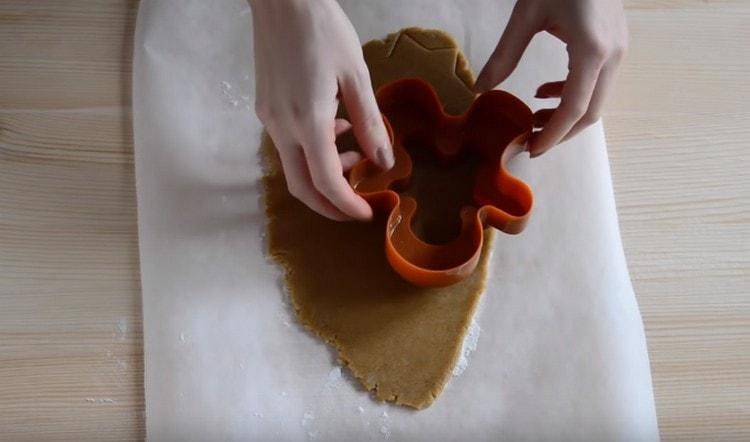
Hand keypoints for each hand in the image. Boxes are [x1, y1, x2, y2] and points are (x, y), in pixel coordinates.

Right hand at [250, 0, 392, 220]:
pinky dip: (312, 151)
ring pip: (293, 167)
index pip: (325, 182)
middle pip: (301, 186)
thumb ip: (370, 123)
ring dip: (322, 175)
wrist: (282, 0)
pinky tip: (335, 130)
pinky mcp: (266, 108)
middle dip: (328, 205)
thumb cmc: (322, 30)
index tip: (367, 214)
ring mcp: (269, 118)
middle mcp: (281, 127)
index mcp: (307, 121)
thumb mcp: (356, 76)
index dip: (347, 205)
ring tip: (354, 156)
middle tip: (356, 206)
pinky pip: (288, 144)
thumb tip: (384, 160)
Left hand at [474, 0, 627, 156]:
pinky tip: (545, 91)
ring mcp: (618, 50)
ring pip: (596, 101)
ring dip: (565, 116)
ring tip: (533, 117)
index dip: (553, 135)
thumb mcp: (526, 15)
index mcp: (592, 49)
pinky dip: (572, 95)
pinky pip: (597, 84)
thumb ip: (504, 55)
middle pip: (590, 113)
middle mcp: (612, 54)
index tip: (531, 149)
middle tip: (529, 140)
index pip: (574, 108)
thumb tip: (480, 90)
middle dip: (560, 132)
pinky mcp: (615, 45)